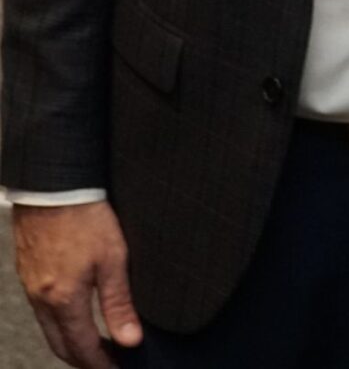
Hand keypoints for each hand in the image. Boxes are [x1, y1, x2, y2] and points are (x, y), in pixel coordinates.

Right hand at [13, 201, 142, 367]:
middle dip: (82, 359)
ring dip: (69, 342)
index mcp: (64, 300)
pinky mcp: (28, 272)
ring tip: (92, 343)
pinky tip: (72, 314)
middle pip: (60, 345)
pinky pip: (41, 310)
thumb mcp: (113, 258)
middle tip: (104, 363)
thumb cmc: (85, 216)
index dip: (100, 364)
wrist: (53, 186)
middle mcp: (42, 299)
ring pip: (48, 329)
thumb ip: (118, 302)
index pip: (82, 348)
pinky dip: (58, 321)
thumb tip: (130, 338)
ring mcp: (31, 287)